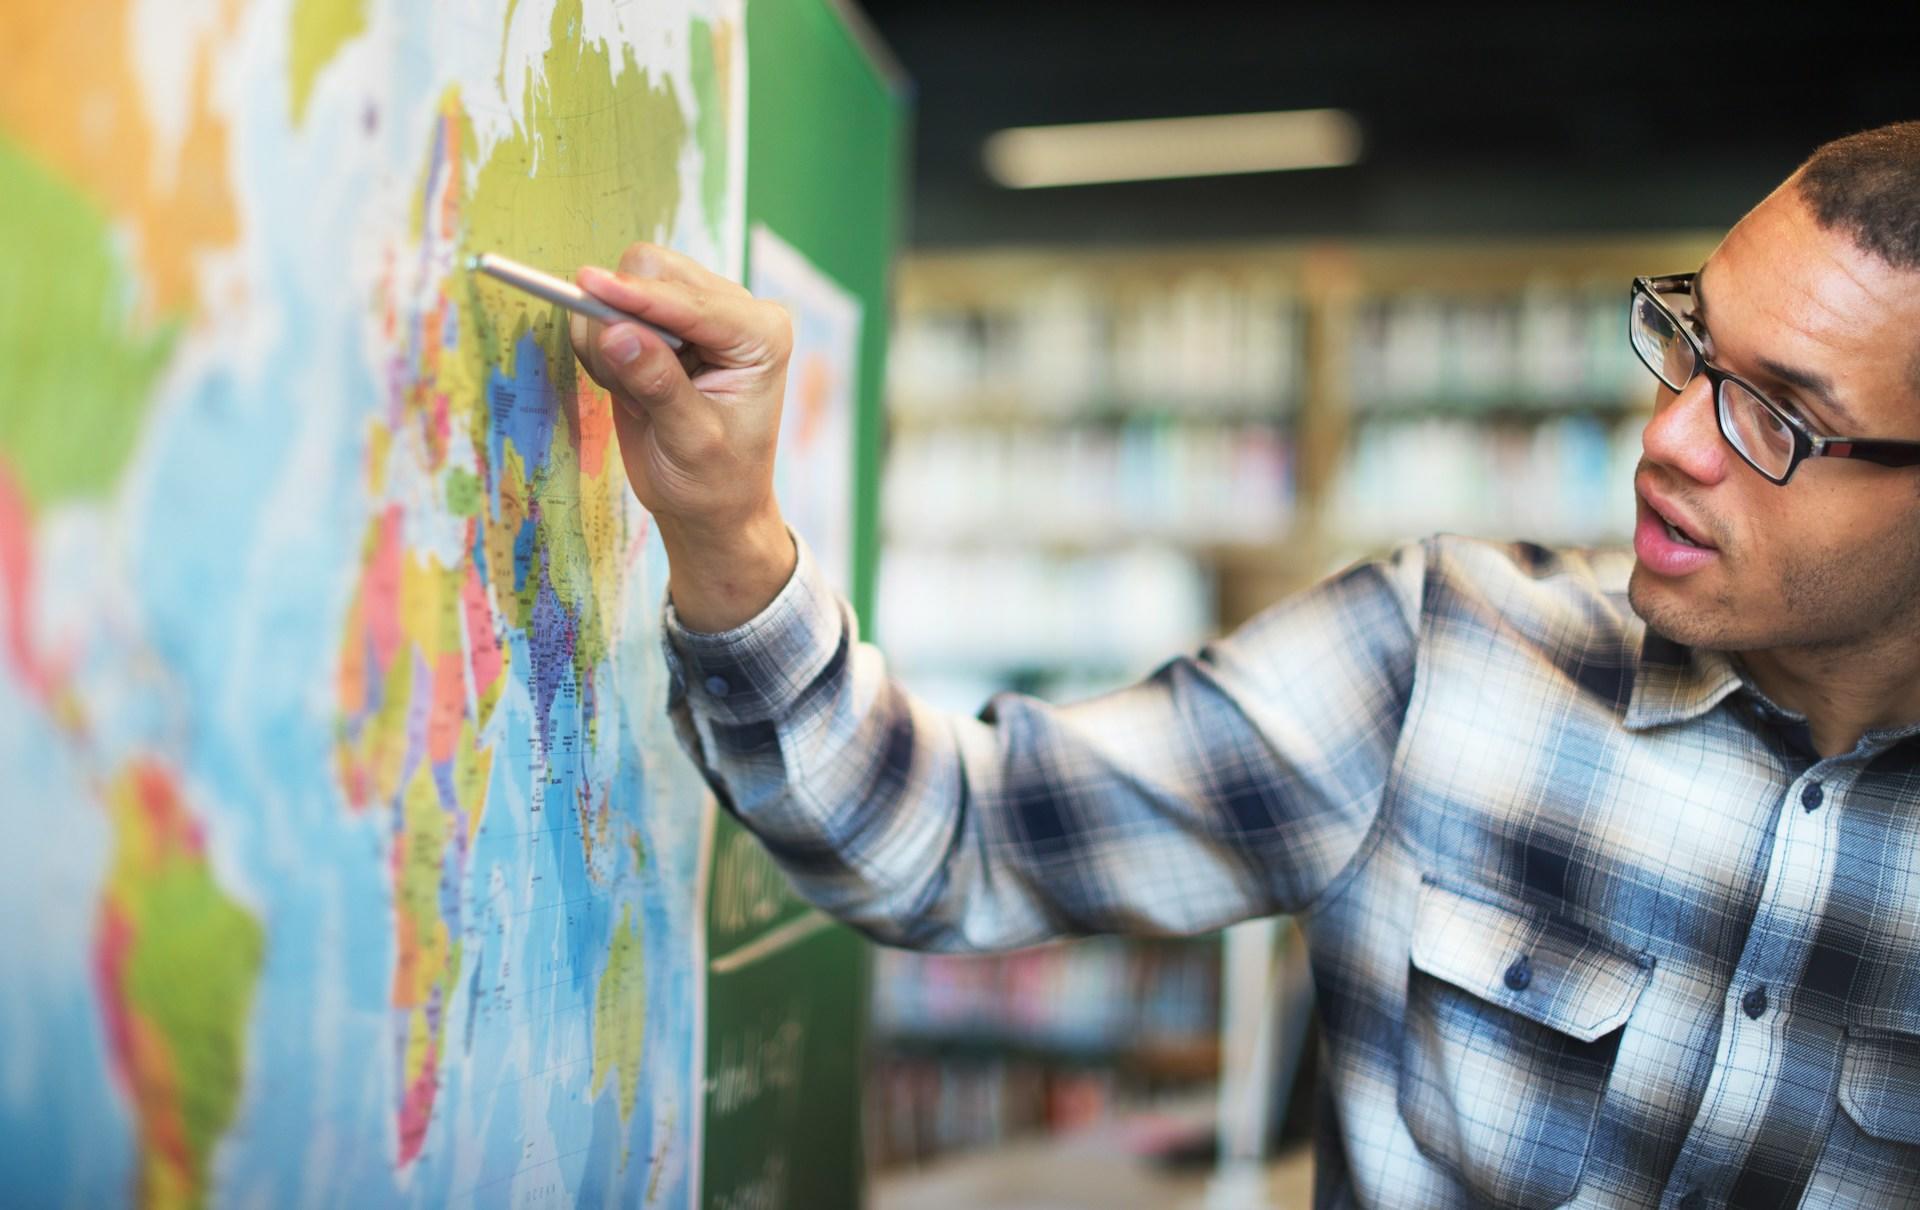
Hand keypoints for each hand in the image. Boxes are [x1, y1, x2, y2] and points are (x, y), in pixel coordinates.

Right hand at [570, 243, 797, 630]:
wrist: (712, 506)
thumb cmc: (715, 481)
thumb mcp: (690, 442)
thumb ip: (657, 385)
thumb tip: (615, 332)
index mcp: (761, 333)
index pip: (689, 300)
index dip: (637, 297)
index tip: (587, 285)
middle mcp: (736, 311)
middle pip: (655, 271)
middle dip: (621, 315)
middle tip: (621, 381)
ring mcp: (698, 311)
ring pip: (628, 281)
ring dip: (610, 332)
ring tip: (634, 395)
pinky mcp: (665, 322)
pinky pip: (612, 308)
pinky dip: (605, 343)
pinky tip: (627, 387)